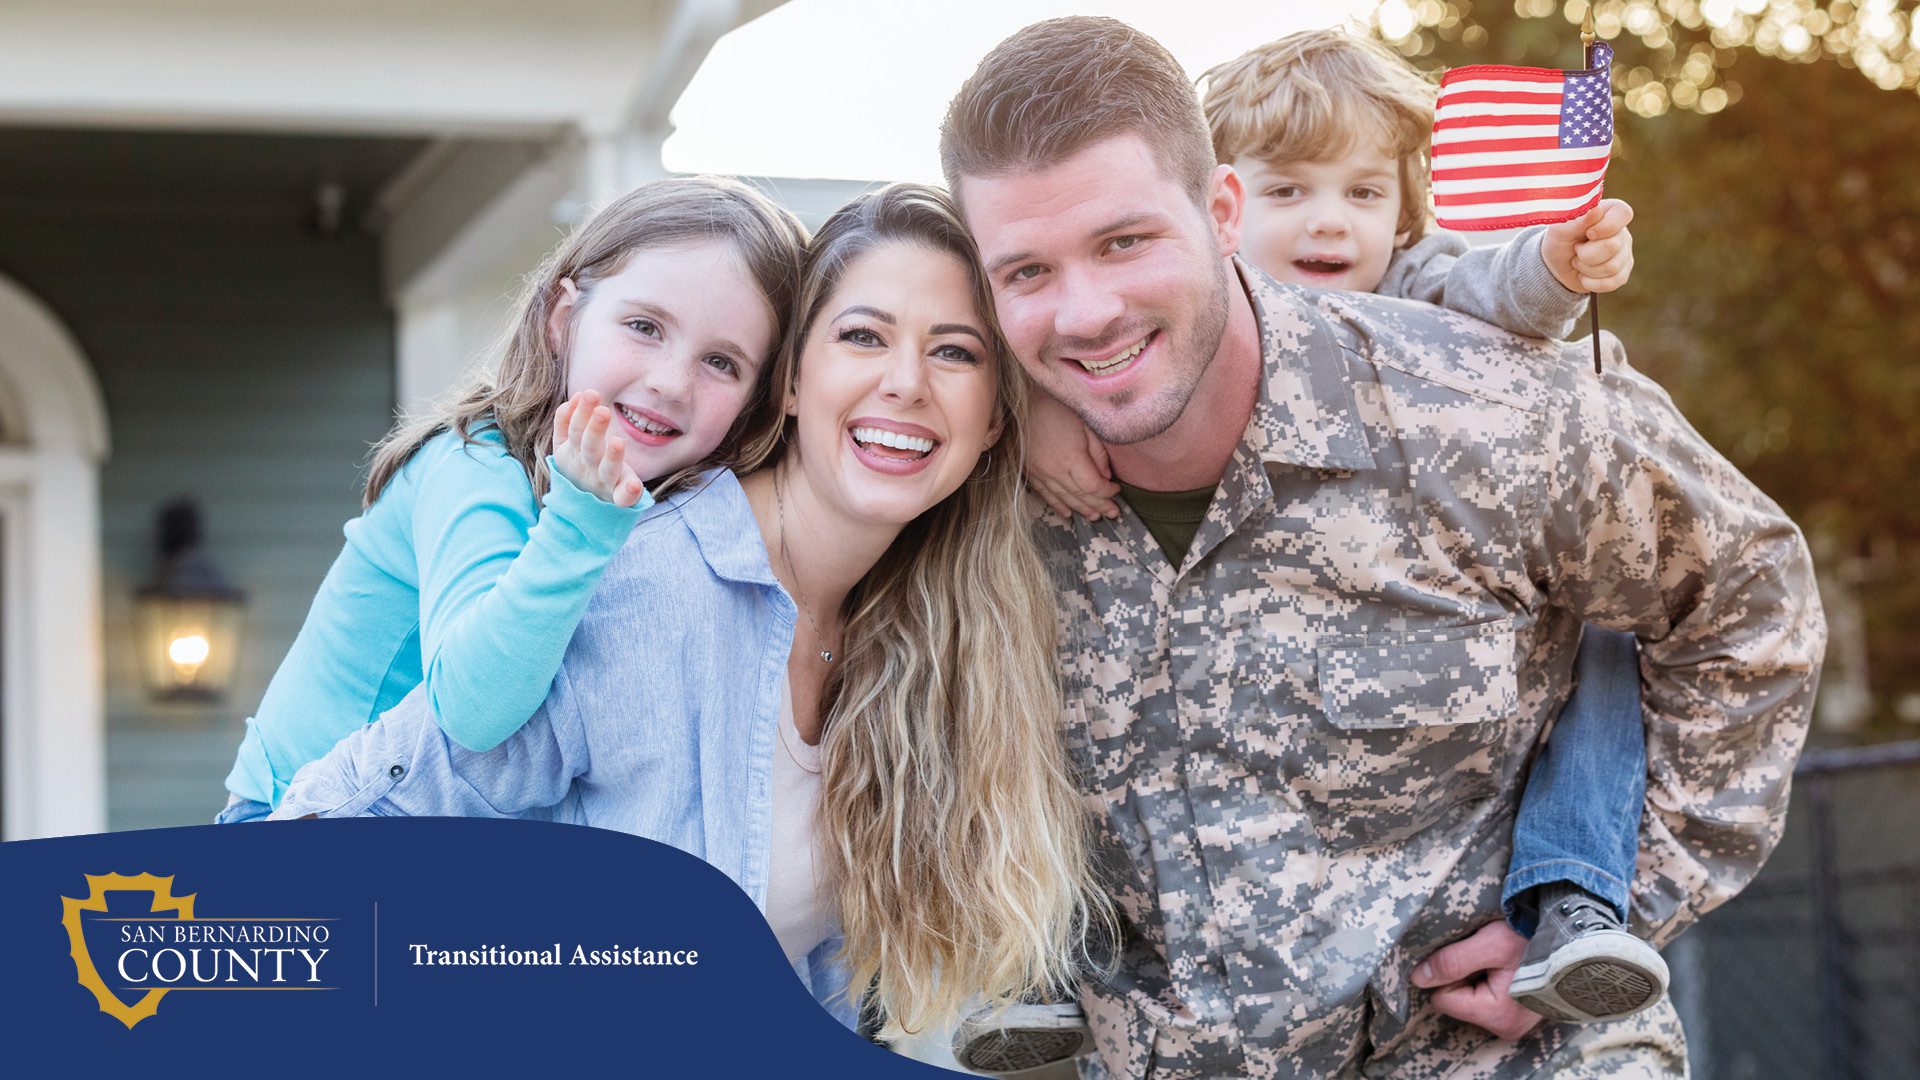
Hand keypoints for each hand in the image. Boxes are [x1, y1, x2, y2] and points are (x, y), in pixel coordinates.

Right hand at [552, 390, 646, 507]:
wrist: (583, 503)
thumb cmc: (581, 464)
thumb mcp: (566, 444)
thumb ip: (566, 421)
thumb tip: (577, 395)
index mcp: (573, 452)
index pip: (575, 430)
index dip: (580, 413)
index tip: (587, 393)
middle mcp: (587, 467)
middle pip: (589, 447)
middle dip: (595, 429)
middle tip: (603, 410)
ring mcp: (602, 483)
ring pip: (606, 470)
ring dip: (612, 457)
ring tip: (618, 442)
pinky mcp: (618, 497)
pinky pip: (622, 498)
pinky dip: (628, 493)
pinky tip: (634, 485)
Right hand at [1023, 392, 1119, 519]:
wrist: (1021, 403)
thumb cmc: (1056, 408)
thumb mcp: (1085, 423)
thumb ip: (1097, 452)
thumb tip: (1106, 476)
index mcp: (1072, 457)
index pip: (1093, 486)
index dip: (1107, 492)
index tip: (1116, 488)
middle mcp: (1055, 471)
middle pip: (1081, 496)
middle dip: (1099, 505)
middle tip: (1113, 513)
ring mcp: (1041, 474)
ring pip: (1064, 499)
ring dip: (1081, 509)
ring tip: (1095, 517)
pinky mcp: (1030, 473)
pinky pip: (1045, 494)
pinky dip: (1058, 506)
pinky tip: (1068, 513)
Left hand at [1410, 921, 1543, 1040]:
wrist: (1574, 938)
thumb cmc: (1534, 939)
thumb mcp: (1490, 943)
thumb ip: (1452, 961)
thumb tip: (1418, 977)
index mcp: (1496, 1015)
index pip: (1442, 998)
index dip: (1447, 973)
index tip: (1469, 954)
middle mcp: (1506, 1026)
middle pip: (1456, 1000)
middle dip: (1462, 974)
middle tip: (1487, 954)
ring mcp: (1514, 1022)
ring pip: (1470, 997)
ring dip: (1476, 974)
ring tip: (1499, 958)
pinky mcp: (1518, 1012)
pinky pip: (1486, 997)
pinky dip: (1489, 978)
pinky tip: (1505, 965)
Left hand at [1541, 198, 1633, 293]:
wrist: (1557, 266)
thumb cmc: (1560, 240)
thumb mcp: (1561, 229)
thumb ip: (1579, 219)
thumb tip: (1596, 210)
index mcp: (1610, 212)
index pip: (1623, 213)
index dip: (1606, 226)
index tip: (1588, 233)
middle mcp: (1622, 231)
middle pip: (1613, 246)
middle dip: (1586, 253)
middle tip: (1576, 249)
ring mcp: (1625, 253)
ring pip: (1612, 267)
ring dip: (1586, 268)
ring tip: (1578, 261)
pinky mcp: (1622, 273)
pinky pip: (1612, 283)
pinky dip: (1591, 282)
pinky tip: (1583, 275)